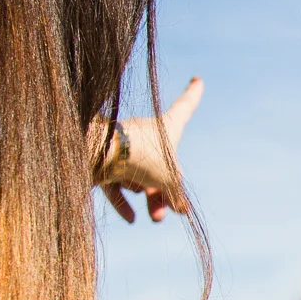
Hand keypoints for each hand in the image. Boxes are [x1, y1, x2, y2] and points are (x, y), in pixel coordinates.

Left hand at [95, 77, 200, 222]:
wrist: (102, 153)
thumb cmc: (143, 157)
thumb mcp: (168, 178)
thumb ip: (176, 193)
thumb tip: (181, 208)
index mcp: (166, 127)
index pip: (185, 107)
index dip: (193, 95)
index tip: (198, 79)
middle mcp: (145, 134)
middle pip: (161, 163)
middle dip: (166, 190)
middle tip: (168, 212)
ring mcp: (124, 147)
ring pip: (139, 176)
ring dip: (149, 199)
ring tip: (155, 218)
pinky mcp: (104, 162)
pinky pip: (116, 184)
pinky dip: (124, 201)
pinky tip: (131, 219)